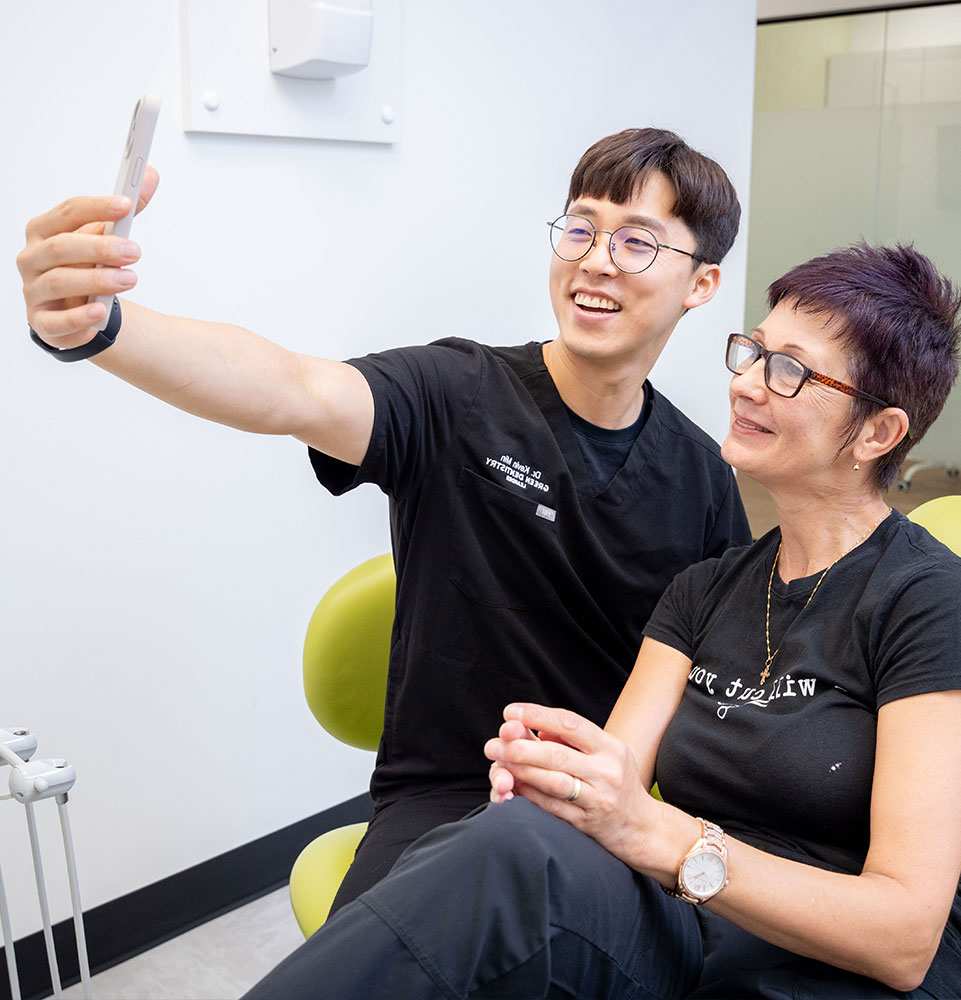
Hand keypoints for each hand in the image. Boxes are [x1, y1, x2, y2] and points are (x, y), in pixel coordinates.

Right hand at [17, 166, 158, 349]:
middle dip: (100, 247)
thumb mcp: (104, 237)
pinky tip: (100, 313)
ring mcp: (34, 291)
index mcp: (45, 231)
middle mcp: (33, 258)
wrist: (74, 308)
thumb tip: (150, 175)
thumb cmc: (84, 266)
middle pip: (61, 247)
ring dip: (96, 280)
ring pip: (60, 282)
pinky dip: (79, 317)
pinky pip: (57, 322)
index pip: (68, 213)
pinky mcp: (43, 322)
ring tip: (129, 279)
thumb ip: (126, 210)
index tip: (126, 204)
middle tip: (135, 250)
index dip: (97, 207)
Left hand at [484, 703, 658, 863]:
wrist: (642, 828)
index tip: (510, 713)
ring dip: (521, 771)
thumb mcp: (604, 754)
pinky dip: (530, 794)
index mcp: (610, 747)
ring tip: (499, 764)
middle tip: (494, 743)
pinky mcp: (588, 823)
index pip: (570, 723)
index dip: (537, 715)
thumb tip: (536, 727)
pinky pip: (553, 807)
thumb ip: (572, 740)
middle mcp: (607, 771)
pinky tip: (513, 786)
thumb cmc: (616, 783)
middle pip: (557, 754)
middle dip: (520, 747)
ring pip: (553, 781)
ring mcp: (599, 799)